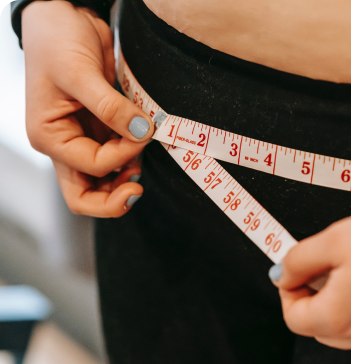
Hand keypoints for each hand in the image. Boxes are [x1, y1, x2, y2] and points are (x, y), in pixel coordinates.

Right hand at [22, 0, 153, 216]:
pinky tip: (140, 149)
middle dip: (114, 199)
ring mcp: (84, 141)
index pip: (90, 166)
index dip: (120, 155)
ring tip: (141, 162)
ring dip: (125, 179)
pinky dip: (130, 160)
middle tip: (137, 188)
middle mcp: (66, 145)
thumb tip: (141, 132)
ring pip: (103, 183)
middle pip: (86, 196)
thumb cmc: (56, 41)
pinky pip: (117, 159)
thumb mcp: (79, 73)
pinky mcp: (101, 132)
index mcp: (50, 137)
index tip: (142, 132)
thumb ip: (110, 107)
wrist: (65, 18)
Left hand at [270, 198, 350, 353]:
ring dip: (337, 297)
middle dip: (312, 294)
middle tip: (320, 263)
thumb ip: (299, 260)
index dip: (287, 290)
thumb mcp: (335, 240)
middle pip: (318, 324)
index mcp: (339, 318)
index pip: (293, 318)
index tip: (292, 270)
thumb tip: (282, 273)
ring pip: (347, 324)